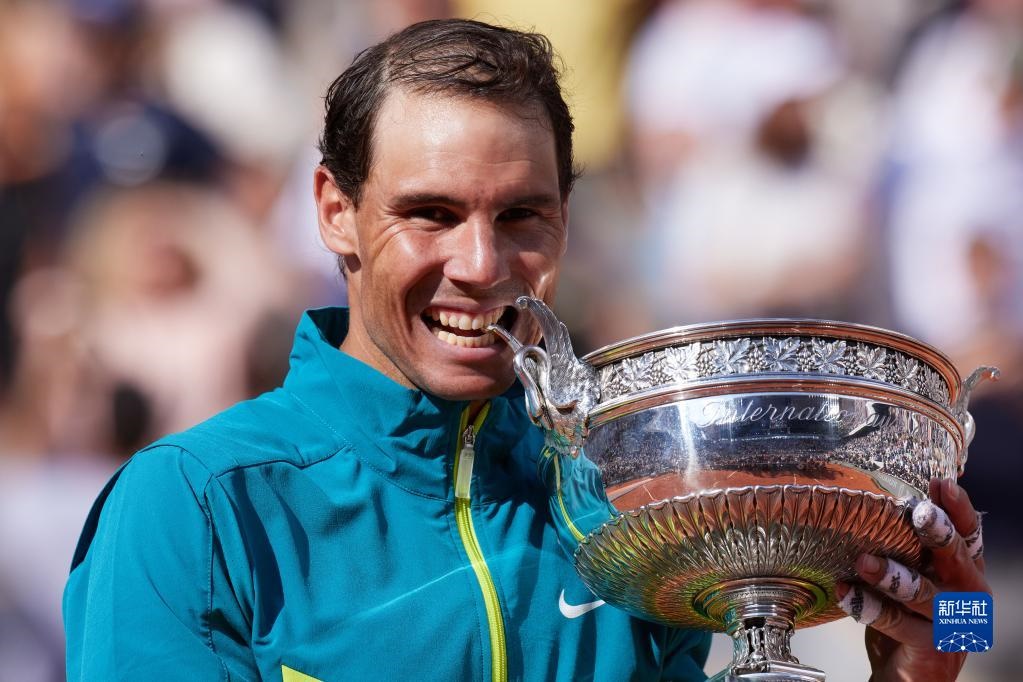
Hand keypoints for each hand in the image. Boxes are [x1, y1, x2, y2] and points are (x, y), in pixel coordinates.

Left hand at [835, 479, 989, 681]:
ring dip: (891, 575)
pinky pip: (898, 623)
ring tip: (864, 560)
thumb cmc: (908, 616)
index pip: (968, 533)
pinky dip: (869, 606)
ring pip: (923, 592)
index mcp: (965, 569)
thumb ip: (903, 546)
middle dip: (937, 533)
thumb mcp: (911, 576)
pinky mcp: (932, 647)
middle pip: (956, 557)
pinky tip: (845, 592)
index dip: (957, 508)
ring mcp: (951, 622)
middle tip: (918, 513)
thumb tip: (865, 500)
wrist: (908, 674)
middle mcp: (967, 593)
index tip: (939, 483)